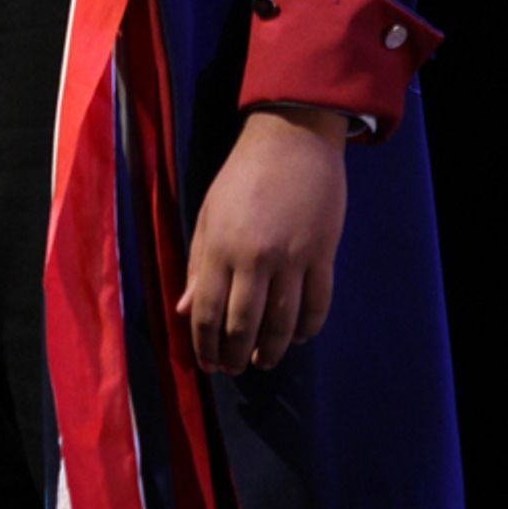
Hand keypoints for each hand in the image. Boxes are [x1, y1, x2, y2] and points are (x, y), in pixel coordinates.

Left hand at [176, 106, 346, 374]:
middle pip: (245, 326)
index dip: (206, 346)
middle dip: (236, 357)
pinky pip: (317, 305)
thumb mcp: (209, 214)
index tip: (208, 364)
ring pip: (283, 324)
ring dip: (272, 351)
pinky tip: (300, 337)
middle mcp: (255, 259)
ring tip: (264, 361)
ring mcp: (292, 258)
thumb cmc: (242, 175)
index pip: (209, 313)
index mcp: (221, 247)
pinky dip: (308, 329)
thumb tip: (185, 311)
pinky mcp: (322, 254)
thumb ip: (199, 264)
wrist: (292, 138)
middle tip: (235, 370)